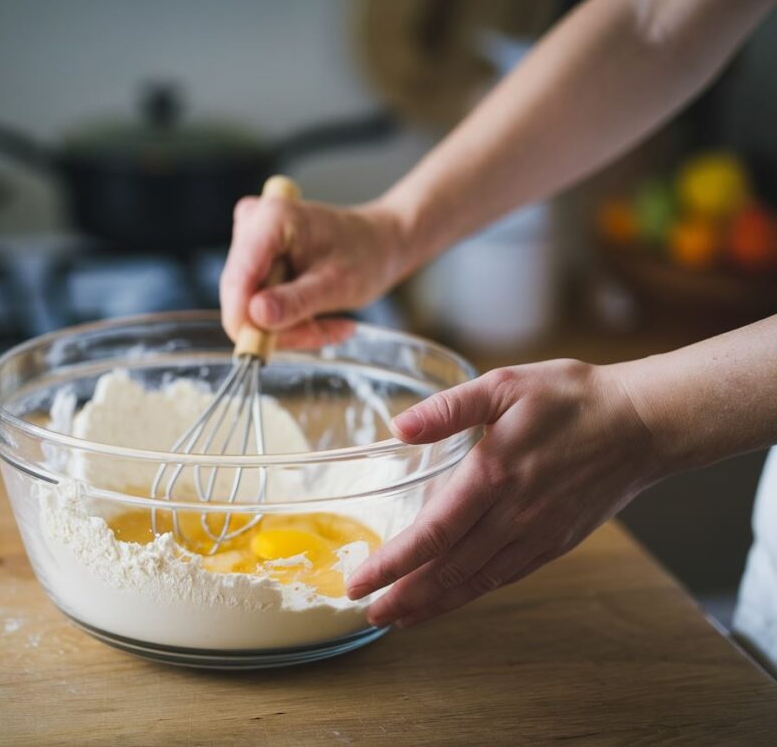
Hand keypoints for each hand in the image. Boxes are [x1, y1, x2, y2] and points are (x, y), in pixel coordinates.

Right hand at [220, 195, 404, 348]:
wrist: (379, 243)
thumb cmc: (366, 254)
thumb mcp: (339, 285)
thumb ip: (296, 301)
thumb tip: (255, 315)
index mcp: (270, 219)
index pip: (237, 281)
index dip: (246, 323)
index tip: (268, 350)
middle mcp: (252, 224)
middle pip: (242, 298)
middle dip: (279, 327)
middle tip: (322, 334)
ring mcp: (250, 242)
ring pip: (249, 308)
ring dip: (289, 328)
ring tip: (330, 326)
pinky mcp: (253, 259)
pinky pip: (256, 306)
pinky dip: (289, 321)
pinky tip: (318, 318)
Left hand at [346, 359, 660, 627]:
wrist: (642, 423)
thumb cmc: (571, 398)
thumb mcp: (505, 384)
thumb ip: (449, 408)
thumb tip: (399, 427)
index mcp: (493, 475)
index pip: (432, 534)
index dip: (393, 564)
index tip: (360, 583)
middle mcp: (513, 515)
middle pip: (448, 570)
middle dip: (404, 596)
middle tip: (367, 612)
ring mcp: (537, 535)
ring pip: (475, 581)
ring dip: (434, 604)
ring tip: (399, 618)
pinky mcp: (555, 543)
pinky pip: (505, 577)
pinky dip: (472, 594)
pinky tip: (452, 598)